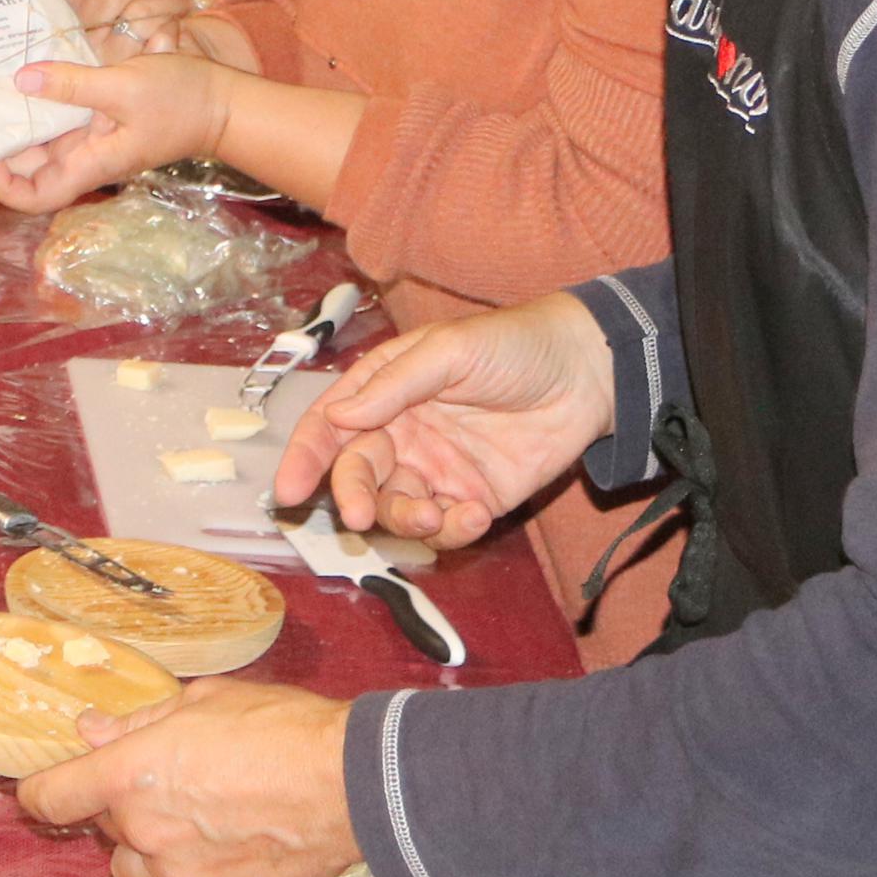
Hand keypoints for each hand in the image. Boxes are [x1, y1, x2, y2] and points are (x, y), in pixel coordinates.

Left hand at [0, 41, 245, 215]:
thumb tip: (21, 79)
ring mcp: (95, 135)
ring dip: (21, 118)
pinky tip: (31, 68)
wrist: (224, 100)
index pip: (37, 195)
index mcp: (92, 162)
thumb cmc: (180, 101)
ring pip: (45, 137)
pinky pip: (64, 112)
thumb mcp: (123, 87)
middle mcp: (87, 154)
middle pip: (32, 165)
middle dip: (3, 144)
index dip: (5, 184)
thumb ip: (73, 84)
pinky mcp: (104, 114)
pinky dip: (45, 97)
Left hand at [19, 679, 360, 876]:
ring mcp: (182, 875)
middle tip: (166, 786)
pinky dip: (202, 873)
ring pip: (139, 871)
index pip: (50, 798)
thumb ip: (140, 722)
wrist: (352, 784)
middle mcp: (146, 831)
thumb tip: (94, 730)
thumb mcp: (202, 701)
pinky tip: (236, 844)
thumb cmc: (279, 728)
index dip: (38, 794)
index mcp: (130, 775)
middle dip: (122, 810)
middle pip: (103, 831)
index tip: (42, 791)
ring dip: (151, 850)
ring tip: (197, 821)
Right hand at [45, 0, 264, 72]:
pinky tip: (177, 32)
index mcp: (78, 10)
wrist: (170, 66)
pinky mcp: (133, 77)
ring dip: (170, 3)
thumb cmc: (135, 12)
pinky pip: (161, 38)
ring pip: (139, 15)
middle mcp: (86, 34)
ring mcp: (108, 59)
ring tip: (183, 2)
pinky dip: (175, 30)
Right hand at [272, 290, 614, 547]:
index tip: (289, 490)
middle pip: (357, 474)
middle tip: (359, 517)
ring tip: (436, 515)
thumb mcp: (448, 351)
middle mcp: (402, 434)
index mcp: (384, 392)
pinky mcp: (474, 498)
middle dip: (352, 497)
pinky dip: (452, 531)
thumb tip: (338, 417)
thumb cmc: (512, 345)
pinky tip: (476, 513)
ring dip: (404, 521)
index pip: (330, 426)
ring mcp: (437, 470)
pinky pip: (445, 527)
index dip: (305, 457)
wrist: (587, 373)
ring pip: (396, 508)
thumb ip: (393, 385)